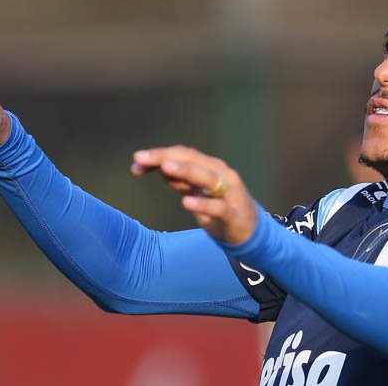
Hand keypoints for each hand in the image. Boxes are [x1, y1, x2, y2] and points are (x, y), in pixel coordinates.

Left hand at [131, 146, 257, 245]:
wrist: (251, 232)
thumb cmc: (220, 210)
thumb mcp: (198, 194)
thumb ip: (182, 181)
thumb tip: (160, 168)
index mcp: (212, 167)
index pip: (184, 154)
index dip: (159, 155)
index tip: (136, 161)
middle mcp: (222, 174)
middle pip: (192, 160)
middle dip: (165, 157)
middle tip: (140, 158)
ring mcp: (231, 193)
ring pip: (208, 177)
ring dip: (186, 171)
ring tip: (165, 168)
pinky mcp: (235, 214)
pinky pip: (219, 207)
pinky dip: (203, 204)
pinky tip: (186, 202)